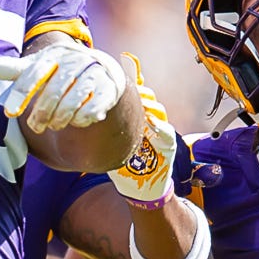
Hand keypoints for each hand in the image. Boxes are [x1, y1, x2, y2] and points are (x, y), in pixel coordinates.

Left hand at [0, 37, 128, 136]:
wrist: (98, 68)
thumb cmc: (58, 71)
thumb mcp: (34, 68)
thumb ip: (11, 69)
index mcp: (53, 55)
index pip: (34, 74)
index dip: (21, 94)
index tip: (9, 113)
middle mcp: (75, 60)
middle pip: (54, 92)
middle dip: (42, 114)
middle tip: (35, 128)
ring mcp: (94, 73)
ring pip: (73, 101)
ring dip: (60, 118)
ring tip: (54, 125)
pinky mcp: (108, 88)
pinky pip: (93, 108)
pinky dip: (81, 119)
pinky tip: (76, 121)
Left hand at [111, 66, 179, 201]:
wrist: (140, 188)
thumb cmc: (125, 165)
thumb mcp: (112, 144)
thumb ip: (108, 128)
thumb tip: (89, 110)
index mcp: (137, 119)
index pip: (137, 94)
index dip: (134, 82)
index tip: (125, 71)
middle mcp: (150, 121)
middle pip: (149, 98)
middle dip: (140, 92)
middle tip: (131, 91)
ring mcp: (161, 132)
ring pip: (158, 110)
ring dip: (149, 106)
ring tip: (140, 105)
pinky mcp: (169, 144)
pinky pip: (166, 131)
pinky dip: (160, 125)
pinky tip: (151, 123)